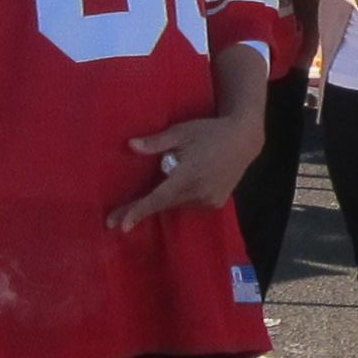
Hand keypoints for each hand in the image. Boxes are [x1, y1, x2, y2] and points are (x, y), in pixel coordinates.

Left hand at [108, 109, 266, 230]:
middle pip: (163, 203)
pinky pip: (190, 203)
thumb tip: (130, 145)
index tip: (121, 225)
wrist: (244, 140)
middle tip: (113, 219)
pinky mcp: (216, 202)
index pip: (157, 198)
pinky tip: (190, 179)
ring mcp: (208, 200)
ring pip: (177, 203)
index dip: (138, 211)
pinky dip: (183, 195)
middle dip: (139, 209)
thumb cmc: (210, 131)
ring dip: (167, 196)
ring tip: (177, 173)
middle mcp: (198, 192)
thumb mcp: (182, 132)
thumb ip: (156, 142)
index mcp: (187, 175)